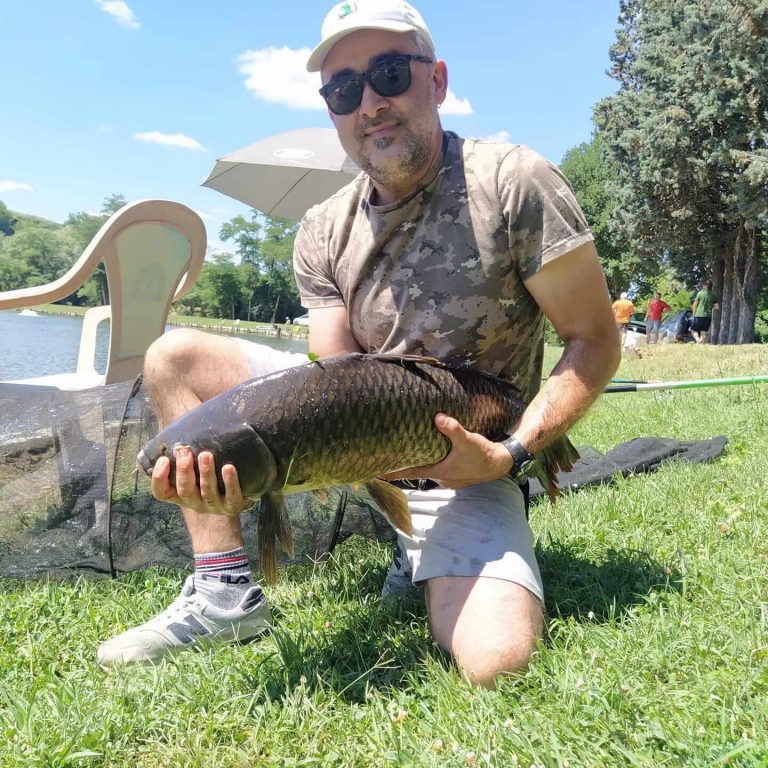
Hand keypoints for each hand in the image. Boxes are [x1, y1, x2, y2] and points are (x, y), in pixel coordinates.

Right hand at [150, 446, 252, 515]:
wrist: (240, 490)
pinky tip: (228, 468)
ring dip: (206, 474)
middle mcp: (194, 502)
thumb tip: (178, 417)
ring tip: (206, 455)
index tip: (163, 459)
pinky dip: (230, 483)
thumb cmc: (210, 469)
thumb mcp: (193, 461)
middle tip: (185, 452)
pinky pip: (232, 497)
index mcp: (180, 494)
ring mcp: (214, 506)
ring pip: (207, 493)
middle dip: (184, 471)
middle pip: (184, 491)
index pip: (161, 492)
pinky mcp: (233, 506)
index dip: (159, 478)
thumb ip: (184, 447)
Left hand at [381, 414, 513, 489]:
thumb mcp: (468, 440)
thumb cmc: (483, 454)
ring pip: (425, 469)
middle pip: (414, 471)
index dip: (390, 472)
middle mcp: (439, 476)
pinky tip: (428, 453)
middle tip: (383, 456)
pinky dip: (428, 462)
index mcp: (437, 471)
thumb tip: (438, 417)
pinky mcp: (454, 474)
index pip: (408, 473)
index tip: (374, 471)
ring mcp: (447, 477)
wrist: (501, 463)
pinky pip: (436, 468)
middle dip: (400, 465)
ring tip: (402, 452)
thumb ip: (453, 429)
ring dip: (415, 463)